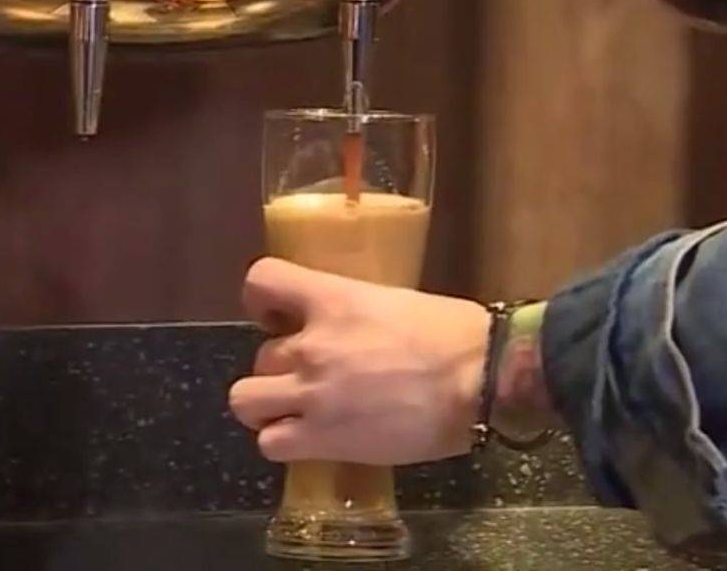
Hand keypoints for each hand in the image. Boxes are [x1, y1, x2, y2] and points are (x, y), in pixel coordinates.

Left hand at [229, 257, 490, 465]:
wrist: (481, 381)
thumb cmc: (454, 334)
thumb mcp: (394, 302)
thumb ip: (355, 313)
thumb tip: (348, 327)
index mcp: (333, 300)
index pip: (262, 281)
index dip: (262, 301)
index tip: (278, 316)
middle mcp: (312, 346)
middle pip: (260, 356)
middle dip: (281, 369)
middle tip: (311, 378)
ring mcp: (312, 395)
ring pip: (245, 401)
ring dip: (267, 407)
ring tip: (296, 412)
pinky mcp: (322, 440)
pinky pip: (270, 444)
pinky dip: (284, 442)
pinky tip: (309, 439)